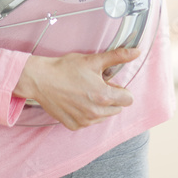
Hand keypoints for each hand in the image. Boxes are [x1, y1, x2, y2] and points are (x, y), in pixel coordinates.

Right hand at [13, 46, 139, 130]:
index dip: (120, 88)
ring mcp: (84, 121)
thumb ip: (117, 57)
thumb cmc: (66, 68)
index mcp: (104, 97)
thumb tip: (137, 52)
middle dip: (110, 97)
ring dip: (99, 106)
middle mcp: (96, 113)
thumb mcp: (93, 60)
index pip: (128, 99)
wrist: (41, 79)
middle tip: (94, 85)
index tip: (108, 82)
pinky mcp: (74, 125)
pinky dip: (85, 113)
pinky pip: (88, 121)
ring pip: (103, 116)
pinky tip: (76, 100)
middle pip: (116, 108)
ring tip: (84, 92)